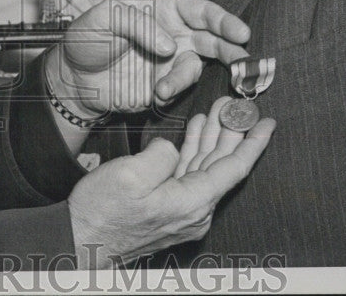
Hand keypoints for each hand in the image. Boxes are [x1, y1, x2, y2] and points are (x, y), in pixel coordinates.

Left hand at [46, 0, 249, 119]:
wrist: (73, 77)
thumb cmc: (87, 37)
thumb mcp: (105, 17)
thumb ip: (139, 24)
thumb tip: (171, 46)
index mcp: (164, 8)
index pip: (201, 11)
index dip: (223, 21)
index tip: (240, 32)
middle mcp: (174, 33)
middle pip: (212, 38)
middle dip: (231, 48)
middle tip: (243, 59)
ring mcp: (169, 61)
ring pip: (195, 67)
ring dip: (185, 77)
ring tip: (163, 87)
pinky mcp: (163, 86)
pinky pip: (179, 89)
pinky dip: (172, 92)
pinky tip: (156, 93)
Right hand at [67, 97, 274, 267]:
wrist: (79, 241)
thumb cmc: (101, 214)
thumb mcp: (130, 175)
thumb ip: (162, 154)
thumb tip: (171, 148)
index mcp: (191, 202)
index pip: (233, 168)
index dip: (253, 143)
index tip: (267, 123)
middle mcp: (193, 211)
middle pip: (221, 164)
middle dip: (230, 131)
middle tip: (236, 105)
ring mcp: (181, 211)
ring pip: (205, 167)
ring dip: (211, 137)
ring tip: (218, 111)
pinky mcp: (168, 209)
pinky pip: (188, 174)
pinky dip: (193, 150)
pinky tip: (194, 132)